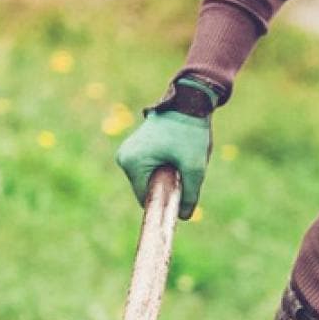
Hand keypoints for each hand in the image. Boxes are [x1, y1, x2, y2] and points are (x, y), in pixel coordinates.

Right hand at [114, 75, 221, 218]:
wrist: (189, 102)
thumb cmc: (189, 132)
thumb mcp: (195, 167)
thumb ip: (190, 194)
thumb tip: (184, 217)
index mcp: (132, 163)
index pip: (146, 199)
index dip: (165, 202)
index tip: (182, 196)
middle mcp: (124, 158)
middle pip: (146, 190)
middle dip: (166, 187)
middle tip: (184, 171)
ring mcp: (127, 152)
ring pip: (148, 180)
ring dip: (165, 178)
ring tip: (179, 159)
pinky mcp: (134, 148)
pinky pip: (148, 169)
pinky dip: (162, 169)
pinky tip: (174, 154)